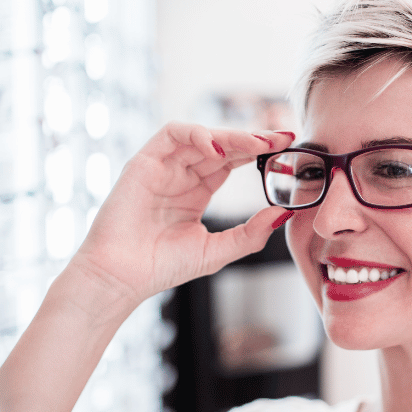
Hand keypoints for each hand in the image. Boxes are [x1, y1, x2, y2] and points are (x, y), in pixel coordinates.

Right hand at [71, 123, 292, 307]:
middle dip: (254, 138)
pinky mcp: (144, 162)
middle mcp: (181, 174)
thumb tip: (283, 213)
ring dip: (232, 135)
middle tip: (283, 138)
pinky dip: (196, 134)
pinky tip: (218, 147)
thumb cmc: (163, 267)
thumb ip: (250, 232)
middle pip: (222, 143)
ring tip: (258, 143)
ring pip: (202, 136)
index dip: (260, 151)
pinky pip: (171, 134)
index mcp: (198, 191)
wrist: (122, 277)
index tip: (289, 147)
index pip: (234, 160)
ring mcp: (163, 166)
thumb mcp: (218, 250)